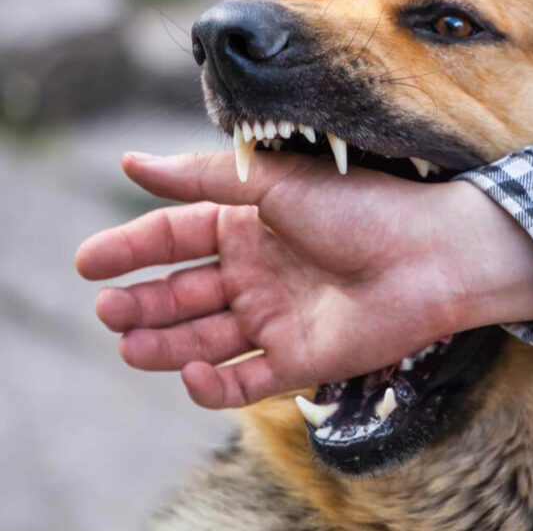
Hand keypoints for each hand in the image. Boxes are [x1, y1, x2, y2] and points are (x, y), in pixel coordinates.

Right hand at [75, 151, 532, 408]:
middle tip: (108, 310)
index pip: (176, 237)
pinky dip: (213, 384)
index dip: (131, 249)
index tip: (87, 263)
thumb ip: (203, 180)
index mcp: (250, 225)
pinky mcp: (300, 360)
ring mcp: (277, 318)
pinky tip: (189, 371)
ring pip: (204, 337)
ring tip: (128, 343)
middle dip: (142, 302)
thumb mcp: (275, 182)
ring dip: (164, 343)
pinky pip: (245, 380)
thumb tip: (130, 163)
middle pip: (183, 292)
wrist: (432, 255)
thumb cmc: (361, 207)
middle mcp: (258, 272)